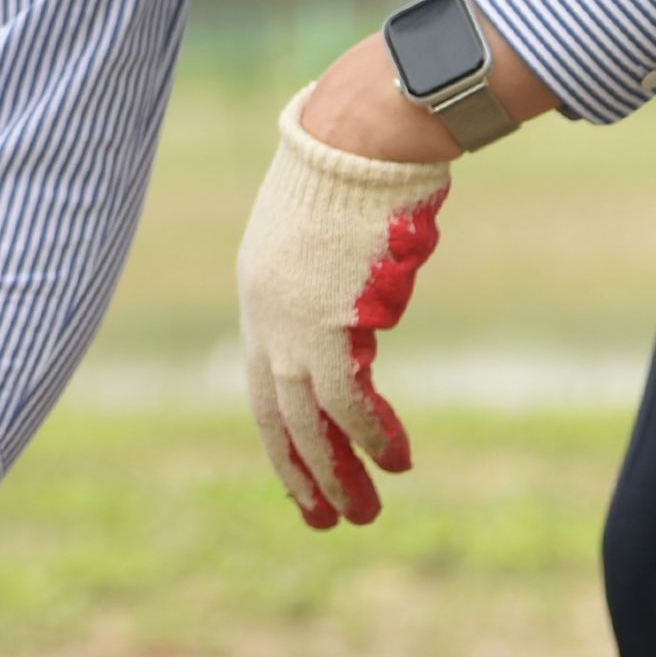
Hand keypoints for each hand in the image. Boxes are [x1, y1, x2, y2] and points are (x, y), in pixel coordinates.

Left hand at [235, 87, 452, 528]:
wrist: (359, 136)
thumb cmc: (352, 165)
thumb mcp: (321, 227)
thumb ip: (327, 273)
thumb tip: (360, 298)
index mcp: (258, 294)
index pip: (261, 381)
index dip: (283, 432)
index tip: (301, 472)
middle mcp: (264, 315)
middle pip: (276, 413)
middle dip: (301, 471)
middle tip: (324, 520)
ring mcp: (292, 322)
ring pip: (307, 419)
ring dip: (337, 471)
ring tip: (364, 512)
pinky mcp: (329, 323)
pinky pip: (348, 398)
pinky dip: (371, 436)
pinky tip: (397, 462)